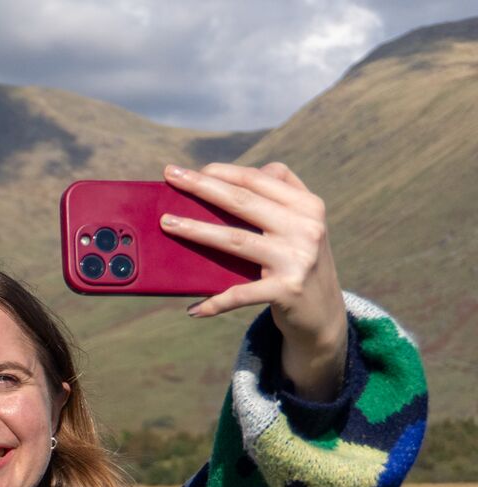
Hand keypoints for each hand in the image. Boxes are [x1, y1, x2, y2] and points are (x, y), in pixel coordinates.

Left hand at [159, 162, 348, 398]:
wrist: (325, 312)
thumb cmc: (299, 260)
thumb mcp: (301, 224)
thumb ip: (277, 195)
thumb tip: (227, 176)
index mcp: (307, 206)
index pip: (258, 180)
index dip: (222, 172)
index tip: (189, 170)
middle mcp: (306, 228)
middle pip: (243, 201)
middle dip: (202, 186)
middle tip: (169, 175)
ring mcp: (297, 259)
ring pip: (235, 240)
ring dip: (195, 230)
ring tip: (166, 223)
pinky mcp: (287, 290)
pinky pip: (240, 294)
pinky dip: (215, 302)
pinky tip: (193, 308)